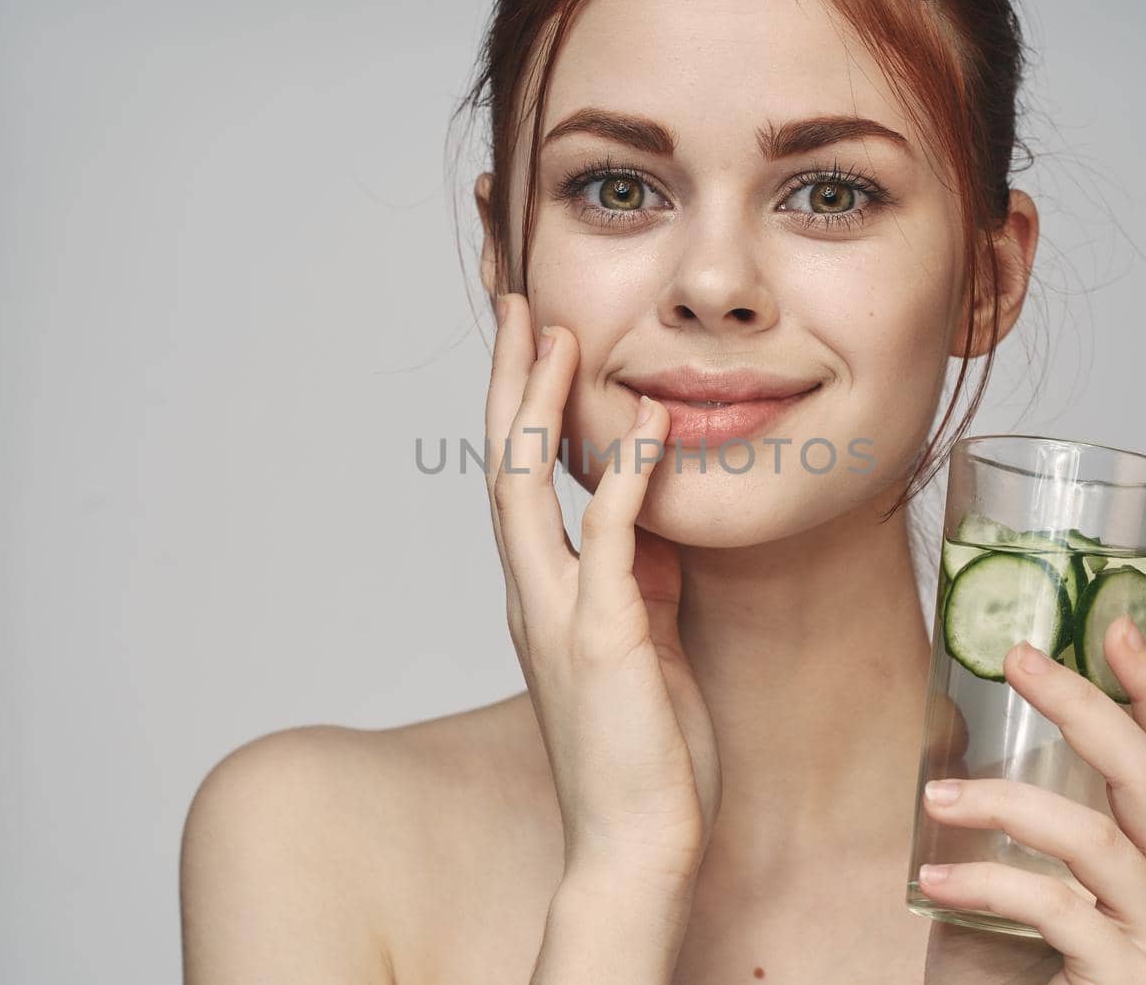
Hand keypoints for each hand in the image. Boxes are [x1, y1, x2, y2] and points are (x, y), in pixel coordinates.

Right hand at [484, 292, 721, 895]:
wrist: (637, 840)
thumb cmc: (642, 747)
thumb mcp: (641, 636)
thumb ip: (634, 571)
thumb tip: (646, 510)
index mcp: (542, 593)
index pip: (516, 478)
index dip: (521, 405)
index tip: (534, 339)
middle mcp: (533, 595)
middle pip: (499, 464)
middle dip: (511, 381)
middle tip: (519, 305)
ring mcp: (558, 616)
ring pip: (523, 491)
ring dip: (538, 409)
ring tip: (557, 335)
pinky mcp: (601, 642)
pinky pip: (606, 543)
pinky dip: (621, 480)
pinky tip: (643, 426)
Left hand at [917, 617, 1145, 983]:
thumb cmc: (1014, 955)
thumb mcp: (1017, 860)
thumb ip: (1014, 798)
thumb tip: (955, 712)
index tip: (1115, 625)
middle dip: (1082, 704)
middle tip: (1016, 659)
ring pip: (1095, 840)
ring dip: (1003, 803)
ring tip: (936, 796)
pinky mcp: (1126, 982)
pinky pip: (1055, 908)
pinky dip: (987, 881)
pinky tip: (936, 876)